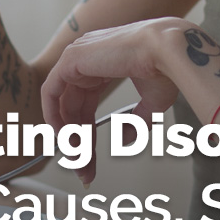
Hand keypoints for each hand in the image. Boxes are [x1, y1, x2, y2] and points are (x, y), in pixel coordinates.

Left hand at [41, 18, 184, 184]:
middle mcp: (89, 59)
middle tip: (83, 168)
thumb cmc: (165, 67)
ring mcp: (77, 57)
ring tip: (79, 160)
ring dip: (68, 136)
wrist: (168, 51)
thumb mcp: (151, 102)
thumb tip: (123, 139)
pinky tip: (66, 139)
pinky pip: (51, 94)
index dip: (87, 134)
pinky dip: (55, 118)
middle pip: (73, 108)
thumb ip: (134, 121)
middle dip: (78, 142)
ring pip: (60, 104)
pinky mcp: (71, 59)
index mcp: (106, 63)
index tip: (90, 160)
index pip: (86, 104)